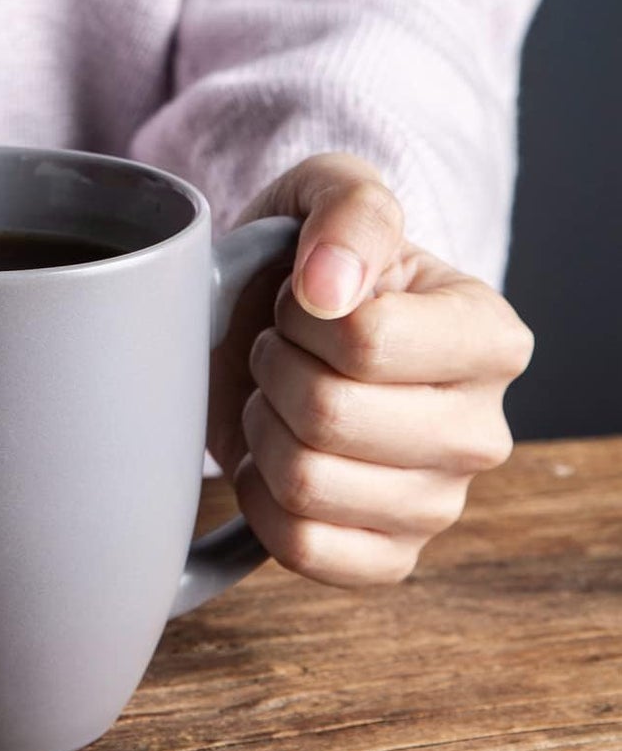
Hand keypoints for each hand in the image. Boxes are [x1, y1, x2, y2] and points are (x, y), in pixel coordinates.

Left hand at [209, 153, 533, 586]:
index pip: (367, 340)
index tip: (300, 299)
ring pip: (306, 484)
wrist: (272, 326)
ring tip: (277, 396)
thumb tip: (330, 287)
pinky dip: (260, 496)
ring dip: (262, 427)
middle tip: (278, 348)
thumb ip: (348, 210)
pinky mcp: (388, 556)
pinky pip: (299, 547)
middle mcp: (480, 431)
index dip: (299, 314)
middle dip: (272, 369)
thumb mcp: (330, 194)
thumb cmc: (312, 264)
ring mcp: (437, 504)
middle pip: (329, 416)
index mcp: (490, 337)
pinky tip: (271, 456)